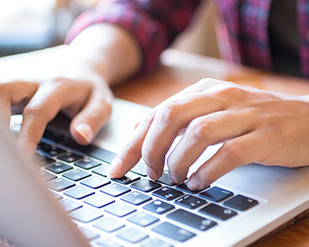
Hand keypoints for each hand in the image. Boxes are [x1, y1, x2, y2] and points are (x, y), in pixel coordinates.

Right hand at [0, 76, 112, 155]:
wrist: (80, 73)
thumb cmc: (90, 92)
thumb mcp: (102, 104)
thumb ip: (93, 119)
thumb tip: (81, 136)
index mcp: (58, 87)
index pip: (37, 111)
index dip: (28, 135)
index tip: (24, 156)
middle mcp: (34, 83)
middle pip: (3, 91)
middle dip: (0, 117)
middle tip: (8, 151)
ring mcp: (21, 87)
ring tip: (7, 150)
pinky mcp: (14, 94)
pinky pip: (0, 100)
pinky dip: (1, 117)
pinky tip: (8, 141)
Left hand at [109, 78, 308, 189]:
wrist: (306, 119)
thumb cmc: (252, 119)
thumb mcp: (211, 110)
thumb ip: (177, 119)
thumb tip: (139, 133)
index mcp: (204, 91)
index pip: (157, 113)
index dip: (133, 143)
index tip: (119, 168)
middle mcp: (221, 97)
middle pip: (171, 116)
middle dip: (150, 149)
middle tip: (149, 173)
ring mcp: (245, 115)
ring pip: (198, 133)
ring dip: (178, 160)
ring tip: (175, 178)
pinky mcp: (265, 136)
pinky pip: (229, 152)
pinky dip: (208, 170)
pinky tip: (200, 182)